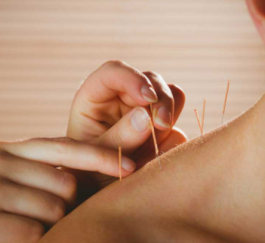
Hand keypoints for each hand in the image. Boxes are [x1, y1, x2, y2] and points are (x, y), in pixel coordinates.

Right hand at [0, 137, 134, 242]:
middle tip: (40, 215)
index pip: (65, 147)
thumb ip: (45, 170)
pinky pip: (37, 232)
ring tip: (21, 227)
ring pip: (55, 209)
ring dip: (51, 225)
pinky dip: (36, 241)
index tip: (129, 166)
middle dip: (66, 204)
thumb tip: (96, 169)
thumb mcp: (10, 181)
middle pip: (66, 182)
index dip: (100, 156)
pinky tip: (12, 240)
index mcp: (7, 149)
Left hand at [67, 61, 186, 190]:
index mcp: (95, 97)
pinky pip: (177, 119)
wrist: (100, 192)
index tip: (147, 99)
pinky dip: (174, 129)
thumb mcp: (94, 158)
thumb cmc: (87, 173)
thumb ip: (118, 138)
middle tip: (161, 124)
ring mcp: (143, 110)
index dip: (133, 78)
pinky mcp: (159, 125)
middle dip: (160, 98)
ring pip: (168, 92)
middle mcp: (121, 98)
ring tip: (161, 132)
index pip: (114, 71)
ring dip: (170, 109)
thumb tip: (145, 116)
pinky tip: (162, 149)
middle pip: (149, 79)